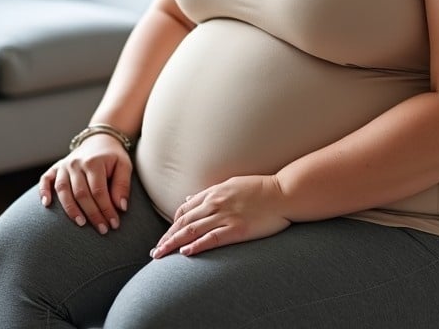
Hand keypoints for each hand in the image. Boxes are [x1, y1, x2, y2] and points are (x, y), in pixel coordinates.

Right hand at [39, 134, 131, 233]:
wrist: (100, 139)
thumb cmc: (113, 157)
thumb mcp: (124, 165)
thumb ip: (123, 185)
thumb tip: (121, 207)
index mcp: (94, 162)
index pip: (99, 191)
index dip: (106, 209)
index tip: (113, 224)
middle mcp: (76, 163)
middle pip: (81, 194)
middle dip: (92, 214)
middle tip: (102, 229)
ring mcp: (64, 165)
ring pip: (63, 190)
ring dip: (71, 209)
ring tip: (81, 223)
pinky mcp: (56, 167)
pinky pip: (45, 179)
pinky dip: (43, 191)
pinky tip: (46, 204)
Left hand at [151, 175, 290, 257]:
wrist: (284, 193)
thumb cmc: (261, 189)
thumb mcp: (232, 184)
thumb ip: (210, 193)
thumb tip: (190, 200)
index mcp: (214, 192)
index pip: (185, 210)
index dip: (171, 224)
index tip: (164, 236)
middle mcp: (215, 203)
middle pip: (183, 222)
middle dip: (166, 238)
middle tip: (154, 252)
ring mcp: (225, 216)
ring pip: (191, 231)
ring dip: (173, 244)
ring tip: (160, 255)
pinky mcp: (236, 229)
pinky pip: (211, 239)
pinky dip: (195, 246)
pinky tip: (184, 254)